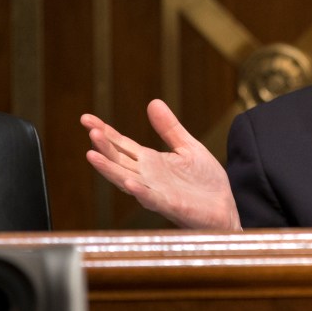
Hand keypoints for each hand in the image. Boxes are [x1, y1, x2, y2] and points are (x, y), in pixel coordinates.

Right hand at [81, 99, 240, 229]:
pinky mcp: (171, 206)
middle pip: (119, 160)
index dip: (105, 132)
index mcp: (151, 162)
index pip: (122, 145)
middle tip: (90, 131)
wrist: (225, 208)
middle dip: (104, 147)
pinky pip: (152, 199)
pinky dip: (140, 192)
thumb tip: (153, 102)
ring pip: (127, 180)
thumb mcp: (188, 147)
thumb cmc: (205, 182)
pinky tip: (130, 183)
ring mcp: (157, 192)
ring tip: (92, 155)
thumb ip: (170, 129)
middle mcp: (148, 177)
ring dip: (110, 169)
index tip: (86, 118)